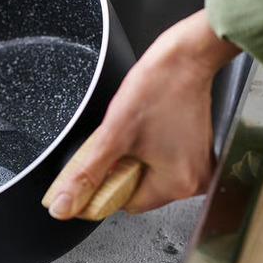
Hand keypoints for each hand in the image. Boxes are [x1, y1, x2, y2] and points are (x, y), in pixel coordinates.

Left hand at [44, 10, 241, 219]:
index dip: (102, 186)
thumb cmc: (157, 88)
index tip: (93, 166)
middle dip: (119, 168)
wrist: (185, 56)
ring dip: (131, 158)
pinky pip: (161, 159)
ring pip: (147, 173)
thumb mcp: (111, 136)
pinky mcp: (196, 149)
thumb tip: (64, 205)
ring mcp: (198, 164)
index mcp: (177, 184)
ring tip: (135, 130)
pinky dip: (145, 149)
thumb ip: (86, 176)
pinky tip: (145, 128)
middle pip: (137, 189)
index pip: (124, 203)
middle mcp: (195, 181)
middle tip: (118, 139)